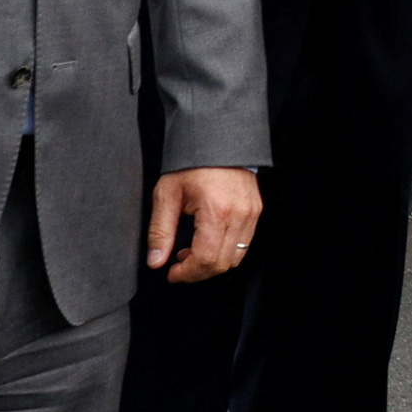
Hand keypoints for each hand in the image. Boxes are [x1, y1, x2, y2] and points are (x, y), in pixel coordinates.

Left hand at [143, 166, 257, 282]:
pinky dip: (225, 251)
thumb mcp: (167, 194)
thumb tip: (156, 262)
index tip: (172, 273)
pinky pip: (243, 244)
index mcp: (217, 210)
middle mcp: (239, 214)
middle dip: (198, 272)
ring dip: (212, 263)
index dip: (187, 273)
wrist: (217, 138)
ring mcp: (251, 213)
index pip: (206, 259)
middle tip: (179, 265)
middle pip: (222, 264)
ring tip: (192, 252)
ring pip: (235, 257)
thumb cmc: (191, 163)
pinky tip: (208, 242)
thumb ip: (160, 231)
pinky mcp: (255, 211)